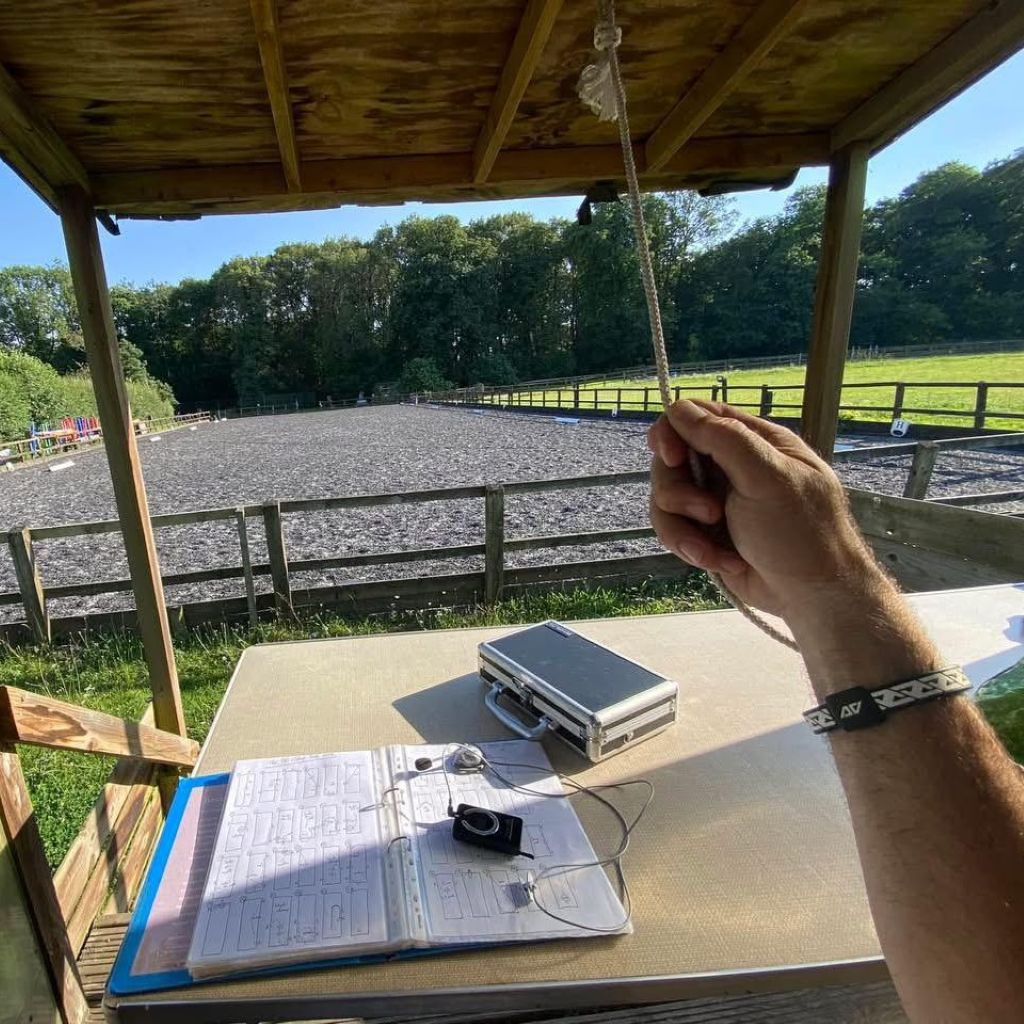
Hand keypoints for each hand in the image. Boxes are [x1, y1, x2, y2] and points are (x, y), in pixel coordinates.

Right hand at [648, 400, 882, 624]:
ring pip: (666, 499)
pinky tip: (720, 562)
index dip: (673, 432)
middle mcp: (730, 467)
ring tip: (710, 550)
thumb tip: (677, 407)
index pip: (696, 416)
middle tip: (707, 513)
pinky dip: (691, 548)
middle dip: (678, 492)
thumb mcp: (766, 477)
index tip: (670, 455)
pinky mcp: (705, 534)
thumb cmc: (801, 532)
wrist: (813, 597)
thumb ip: (722, 438)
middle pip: (671, 461)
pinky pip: (674, 530)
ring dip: (682, 528)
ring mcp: (715, 501)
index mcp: (752, 442)